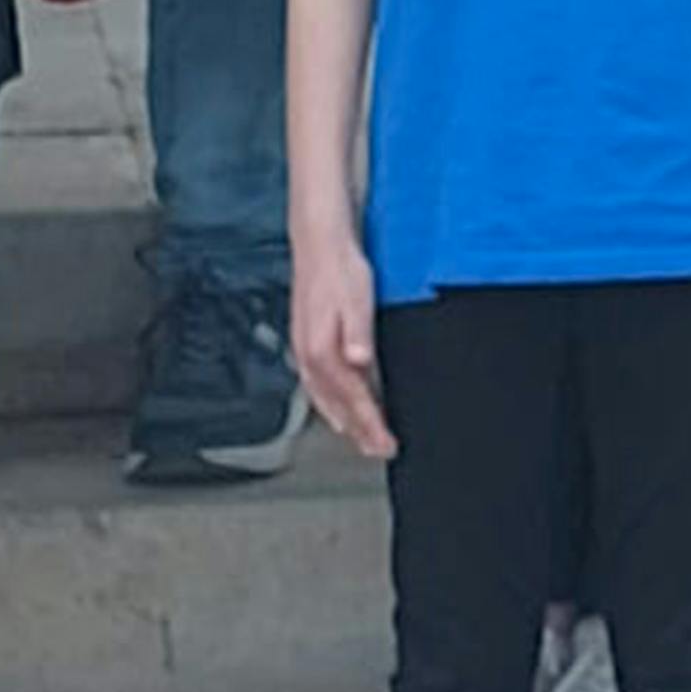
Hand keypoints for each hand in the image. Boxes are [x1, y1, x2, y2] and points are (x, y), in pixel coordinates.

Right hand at [290, 233, 390, 461]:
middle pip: (337, 406)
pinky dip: (329, 403)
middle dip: (358, 432)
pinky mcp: (306, 342)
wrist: (318, 241)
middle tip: (378, 450)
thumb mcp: (357, 298)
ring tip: (359, 438)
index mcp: (323, 350)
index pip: (352, 399)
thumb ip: (358, 333)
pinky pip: (317, 385)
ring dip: (343, 421)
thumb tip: (360, 360)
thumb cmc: (340, 268)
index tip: (385, 444)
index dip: (370, 425)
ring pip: (323, 398)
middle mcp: (310, 355)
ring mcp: (305, 350)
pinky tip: (336, 405)